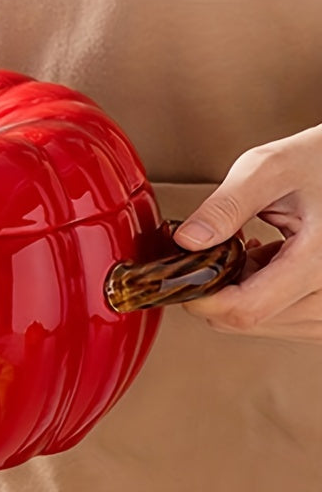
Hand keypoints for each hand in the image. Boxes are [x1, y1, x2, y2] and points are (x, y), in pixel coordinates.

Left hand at [173, 124, 321, 342]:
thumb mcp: (271, 169)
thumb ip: (225, 206)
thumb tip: (187, 241)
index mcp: (319, 262)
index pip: (244, 310)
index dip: (202, 296)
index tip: (182, 274)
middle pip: (243, 319)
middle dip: (217, 287)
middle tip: (222, 247)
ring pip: (254, 322)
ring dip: (237, 291)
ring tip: (252, 249)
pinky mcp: (321, 314)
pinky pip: (274, 318)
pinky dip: (256, 293)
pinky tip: (264, 261)